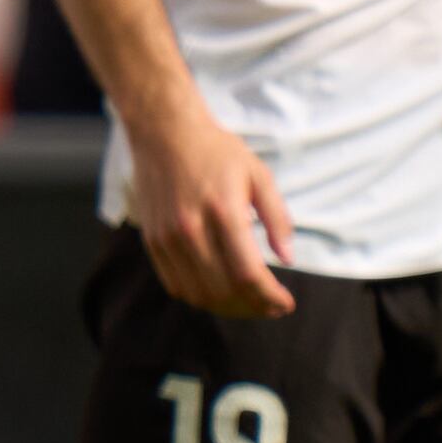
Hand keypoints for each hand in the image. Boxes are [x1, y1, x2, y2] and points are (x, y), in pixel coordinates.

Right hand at [121, 105, 293, 315]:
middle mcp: (190, 229)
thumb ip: (276, 216)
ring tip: (249, 305)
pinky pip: (176, 285)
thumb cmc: (217, 152)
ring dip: (229, 309)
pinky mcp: (153, 241)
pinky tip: (220, 293)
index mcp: (223, 211)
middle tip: (272, 307)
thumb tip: (288, 258)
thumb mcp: (258, 174)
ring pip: (199, 294)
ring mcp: (167, 238)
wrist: (164, 133)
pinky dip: (201, 298)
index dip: (270, 297)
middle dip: (254, 308)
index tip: (286, 303)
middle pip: (225, 290)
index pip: (248, 274)